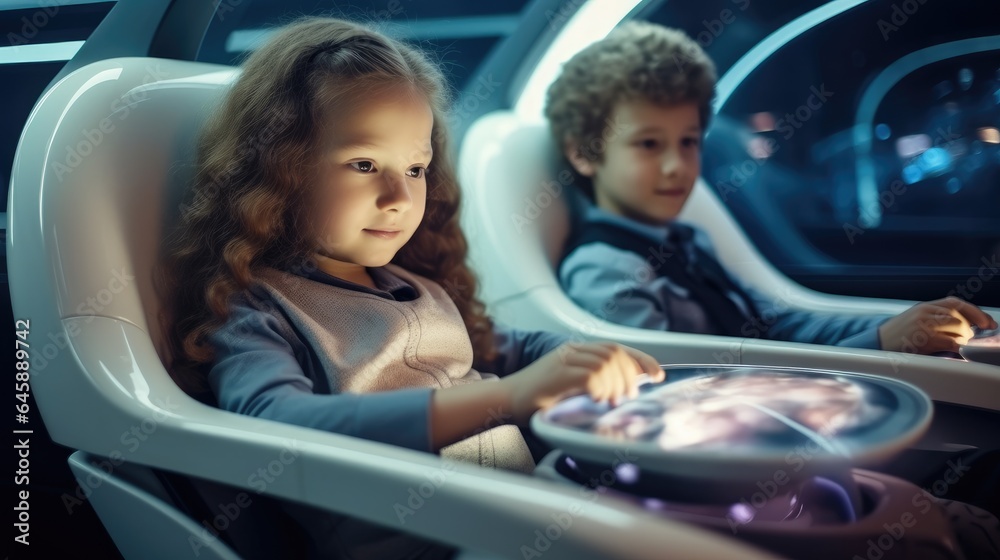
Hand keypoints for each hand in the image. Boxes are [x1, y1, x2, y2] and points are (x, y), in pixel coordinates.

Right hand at [500, 341, 665, 425]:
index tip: (658, 375)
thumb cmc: (537, 399)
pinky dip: (601, 388)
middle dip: (629, 376)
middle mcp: (572, 351)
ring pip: (606, 363)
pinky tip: (597, 399)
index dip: (641, 360)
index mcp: (577, 352)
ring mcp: (563, 360)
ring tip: (610, 401)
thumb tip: (627, 390)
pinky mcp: (557, 374)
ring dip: (615, 384)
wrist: (505, 400)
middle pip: (615, 354)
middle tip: (626, 397)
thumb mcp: (571, 387)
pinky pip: (591, 375)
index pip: (617, 348)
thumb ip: (594, 383)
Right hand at [878, 296, 997, 353]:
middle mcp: (925, 313)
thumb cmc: (895, 337)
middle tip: (968, 339)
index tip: (988, 322)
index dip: (975, 312)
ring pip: (959, 328)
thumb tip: (962, 327)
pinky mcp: (925, 339)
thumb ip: (935, 320)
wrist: (875, 344)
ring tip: (959, 345)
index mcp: (924, 307)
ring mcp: (925, 325)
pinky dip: (959, 348)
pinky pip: (951, 342)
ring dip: (964, 339)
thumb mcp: (914, 321)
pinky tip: (957, 351)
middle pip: (959, 316)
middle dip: (969, 330)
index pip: (955, 303)